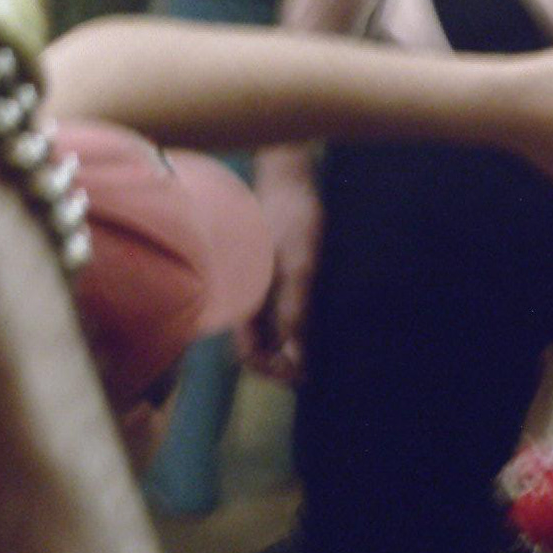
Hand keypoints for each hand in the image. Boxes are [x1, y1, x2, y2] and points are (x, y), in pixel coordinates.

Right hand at [245, 143, 321, 382]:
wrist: (288, 180)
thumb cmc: (292, 216)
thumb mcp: (300, 262)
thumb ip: (294, 306)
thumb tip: (294, 350)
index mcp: (243, 296)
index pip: (248, 354)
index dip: (272, 370)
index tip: (301, 372)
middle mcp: (242, 297)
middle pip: (253, 348)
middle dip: (279, 364)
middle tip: (309, 370)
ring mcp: (252, 287)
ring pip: (261, 333)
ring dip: (283, 348)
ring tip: (310, 353)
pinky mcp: (264, 277)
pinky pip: (269, 314)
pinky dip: (285, 328)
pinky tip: (306, 326)